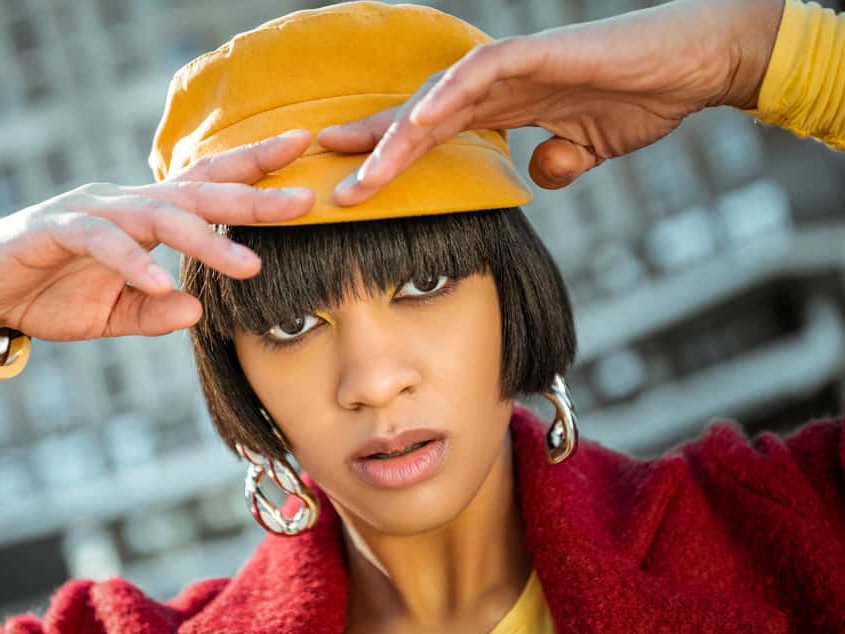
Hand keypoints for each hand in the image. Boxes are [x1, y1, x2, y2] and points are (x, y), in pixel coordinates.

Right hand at [0, 130, 314, 340]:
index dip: (254, 167)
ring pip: (158, 217)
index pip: (208, 185)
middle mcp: (125, 204)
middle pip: (197, 192)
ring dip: (206, 240)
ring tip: (249, 264)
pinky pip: (101, 242)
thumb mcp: (114, 313)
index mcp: (145, 217)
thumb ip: (155, 312)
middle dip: (252, 195)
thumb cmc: (51, 293)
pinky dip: (132, 263)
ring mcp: (91, 212)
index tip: (302, 152)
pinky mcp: (56, 229)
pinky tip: (160, 283)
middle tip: (304, 200)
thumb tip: (197, 311)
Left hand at [319, 0, 783, 202]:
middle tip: (332, 181)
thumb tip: (539, 173)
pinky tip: (417, 123)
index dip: (394, 158)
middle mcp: (498, 86)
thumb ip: (558, 161)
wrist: (695, 67)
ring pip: (439, 99)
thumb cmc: (643, 98)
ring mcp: (515, 68)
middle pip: (420, 117)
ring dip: (398, 135)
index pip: (434, 135)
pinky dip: (448, 97)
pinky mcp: (538, 54)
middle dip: (374, 149)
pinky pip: (482, 74)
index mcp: (505, 107)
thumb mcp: (589, 148)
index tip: (356, 187)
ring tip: (361, 168)